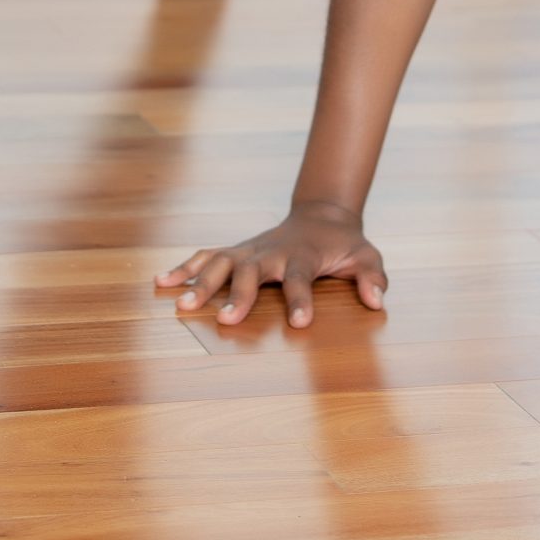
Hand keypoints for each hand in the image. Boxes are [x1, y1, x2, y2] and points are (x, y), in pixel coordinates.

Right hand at [156, 204, 388, 326]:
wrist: (321, 216)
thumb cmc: (344, 246)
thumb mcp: (367, 257)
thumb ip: (373, 277)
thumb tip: (377, 300)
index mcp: (302, 256)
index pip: (300, 278)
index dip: (300, 300)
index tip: (300, 323)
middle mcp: (270, 252)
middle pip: (251, 271)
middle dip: (239, 295)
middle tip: (227, 321)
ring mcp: (249, 250)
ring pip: (221, 263)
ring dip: (201, 283)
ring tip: (182, 306)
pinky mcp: (236, 251)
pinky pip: (205, 257)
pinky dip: (183, 268)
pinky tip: (161, 282)